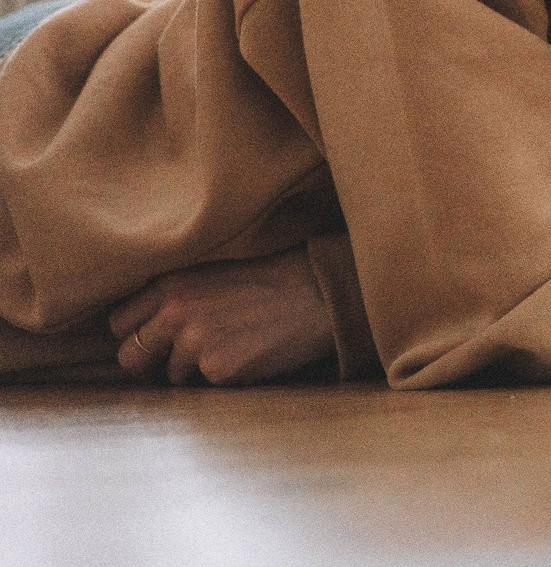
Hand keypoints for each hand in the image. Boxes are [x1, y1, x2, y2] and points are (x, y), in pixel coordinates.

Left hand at [107, 249, 337, 385]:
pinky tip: (248, 356)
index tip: (155, 340)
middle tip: (180, 358)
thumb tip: (137, 335)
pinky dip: (224, 378)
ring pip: (171, 377)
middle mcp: (174, 314)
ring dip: (194, 371)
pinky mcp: (219, 370)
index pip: (118, 325)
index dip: (136, 335)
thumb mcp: (208, 277)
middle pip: (129, 358)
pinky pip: (205, 387)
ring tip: (232, 347)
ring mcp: (195, 344)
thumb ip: (170, 300)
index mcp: (169, 286)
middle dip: (150, 364)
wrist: (318, 292)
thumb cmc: (265, 284)